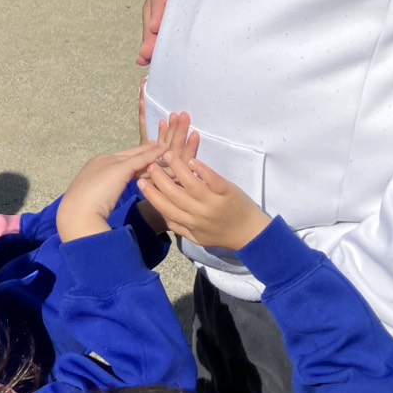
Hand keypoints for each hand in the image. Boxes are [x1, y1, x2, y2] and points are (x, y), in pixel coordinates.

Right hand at [58, 141, 164, 241]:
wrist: (77, 214)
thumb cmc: (83, 213)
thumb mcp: (95, 201)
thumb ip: (103, 195)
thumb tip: (108, 200)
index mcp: (95, 167)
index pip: (121, 162)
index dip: (136, 161)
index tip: (149, 160)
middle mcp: (103, 159)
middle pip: (131, 156)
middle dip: (147, 154)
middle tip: (165, 150)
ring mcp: (111, 161)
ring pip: (138, 157)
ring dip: (155, 156)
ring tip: (172, 152)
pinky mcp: (119, 167)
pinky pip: (141, 159)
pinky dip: (154, 154)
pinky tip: (166, 150)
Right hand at [138, 0, 194, 65]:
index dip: (161, 4)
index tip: (157, 24)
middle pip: (154, 8)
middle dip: (150, 31)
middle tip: (147, 53)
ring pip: (154, 18)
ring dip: (150, 39)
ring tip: (146, 60)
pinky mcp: (168, 3)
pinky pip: (162, 21)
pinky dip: (155, 39)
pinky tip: (150, 59)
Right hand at [139, 132, 269, 250]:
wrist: (251, 234)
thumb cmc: (222, 234)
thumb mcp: (197, 238)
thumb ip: (179, 227)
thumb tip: (161, 215)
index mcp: (190, 224)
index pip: (165, 208)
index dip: (151, 194)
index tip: (140, 181)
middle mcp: (199, 213)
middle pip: (174, 194)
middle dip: (160, 178)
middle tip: (150, 164)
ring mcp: (214, 202)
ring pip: (191, 184)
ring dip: (177, 168)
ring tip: (167, 154)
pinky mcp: (227, 192)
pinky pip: (212, 179)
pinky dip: (201, 169)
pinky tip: (191, 159)